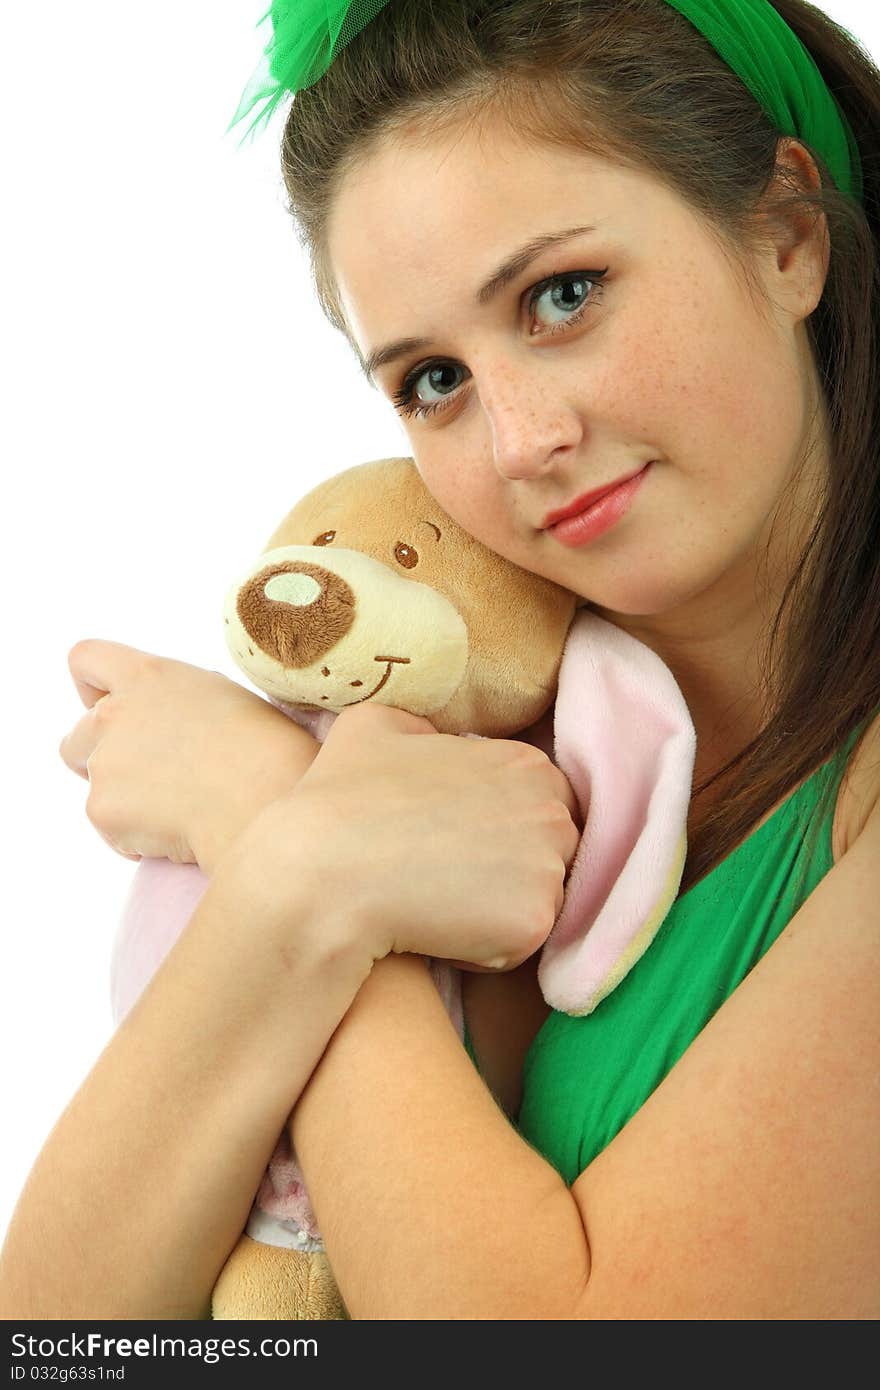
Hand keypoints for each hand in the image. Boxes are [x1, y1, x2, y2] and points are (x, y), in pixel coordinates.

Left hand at [58, 639, 318, 868]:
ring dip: (125, 799)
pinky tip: (180, 835)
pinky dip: (137, 838)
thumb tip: (169, 726)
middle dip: (104, 758)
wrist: (265, 800)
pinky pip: (111, 829)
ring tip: (180, 811)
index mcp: (149, 677)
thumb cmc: (267, 750)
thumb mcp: (224, 699)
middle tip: (150, 777)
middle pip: (77, 737)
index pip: (87, 660)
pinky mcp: (102, 809)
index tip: (108, 706)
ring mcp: (103, 763)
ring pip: (96, 786)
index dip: (91, 687)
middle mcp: (113, 714)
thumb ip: (177, 703)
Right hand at [220, 703, 581, 971]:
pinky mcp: (535, 923)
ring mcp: (549, 869)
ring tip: (437, 902)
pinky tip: (438, 931)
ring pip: (537, 900)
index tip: (456, 842)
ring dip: (497, 907)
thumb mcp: (374, 726)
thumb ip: (422, 729)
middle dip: (510, 866)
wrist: (323, 873)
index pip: (541, 802)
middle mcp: (553, 812)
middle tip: (445, 876)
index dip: (501, 826)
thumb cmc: (341, 798)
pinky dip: (484, 947)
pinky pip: (520, 944)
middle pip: (552, 851)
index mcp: (526, 764)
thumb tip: (431, 740)